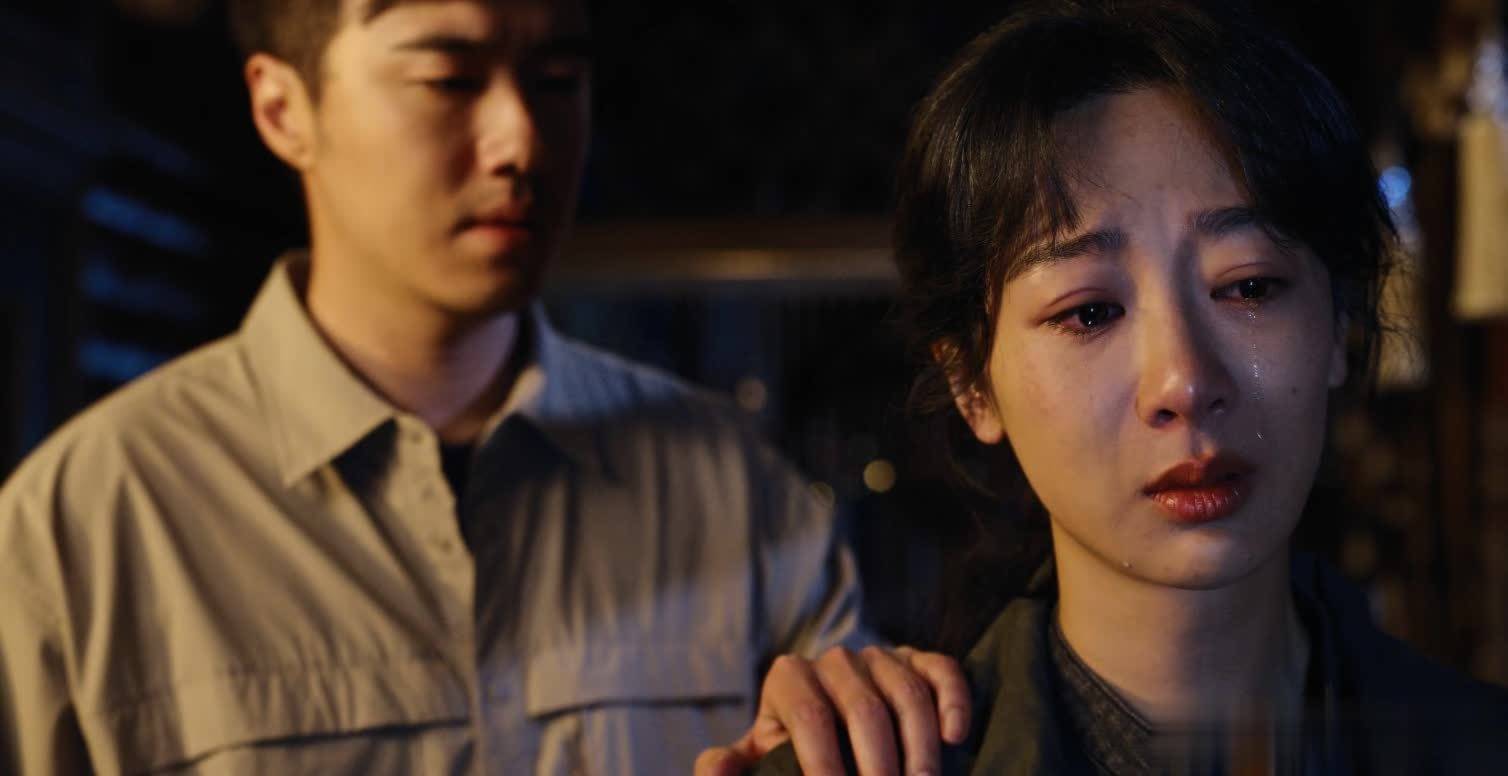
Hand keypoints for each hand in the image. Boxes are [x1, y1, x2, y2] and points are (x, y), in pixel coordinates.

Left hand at [694, 645, 970, 775]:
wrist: (827, 728)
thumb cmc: (791, 751)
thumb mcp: (760, 759)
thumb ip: (733, 766)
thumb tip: (714, 769)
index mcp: (790, 678)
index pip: (810, 719)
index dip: (823, 765)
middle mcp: (835, 659)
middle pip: (865, 710)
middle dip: (878, 766)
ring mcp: (881, 657)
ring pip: (907, 696)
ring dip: (919, 751)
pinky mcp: (918, 660)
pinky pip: (941, 670)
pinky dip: (953, 702)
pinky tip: (954, 738)